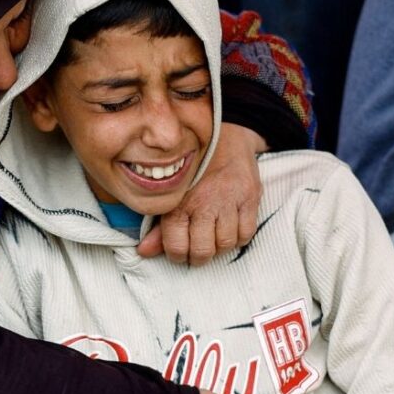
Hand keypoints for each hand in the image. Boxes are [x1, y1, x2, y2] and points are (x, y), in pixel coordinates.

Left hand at [138, 123, 266, 264]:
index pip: (176, 246)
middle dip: (198, 257)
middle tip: (197, 250)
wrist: (224, 137)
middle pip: (202, 250)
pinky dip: (239, 237)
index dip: (177, 256)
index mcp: (179, 202)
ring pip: (226, 244)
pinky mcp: (250, 197)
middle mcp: (204, 202)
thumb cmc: (193, 171)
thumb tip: (144, 253)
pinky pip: (246, 233)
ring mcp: (229, 200)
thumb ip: (159, 227)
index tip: (180, 252)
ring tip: (214, 237)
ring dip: (219, 247)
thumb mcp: (172, 195)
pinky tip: (230, 228)